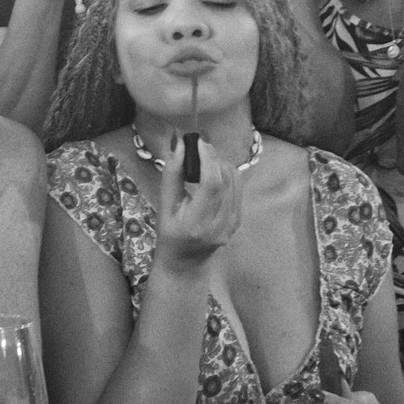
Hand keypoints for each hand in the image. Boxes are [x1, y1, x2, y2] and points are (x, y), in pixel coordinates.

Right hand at [155, 133, 240, 269]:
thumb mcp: (164, 205)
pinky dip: (225, 174)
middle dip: (213, 156)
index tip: (199, 140)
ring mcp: (232, 224)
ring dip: (220, 163)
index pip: (212, 184)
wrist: (186, 262)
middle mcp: (219, 224)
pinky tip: (212, 174)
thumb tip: (179, 141)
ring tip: (203, 161)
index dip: (208, 158)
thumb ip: (172, 173)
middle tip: (199, 146)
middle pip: (225, 178)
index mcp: (196, 223)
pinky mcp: (238, 220)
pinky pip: (237, 187)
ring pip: (234, 179)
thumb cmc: (169, 233)